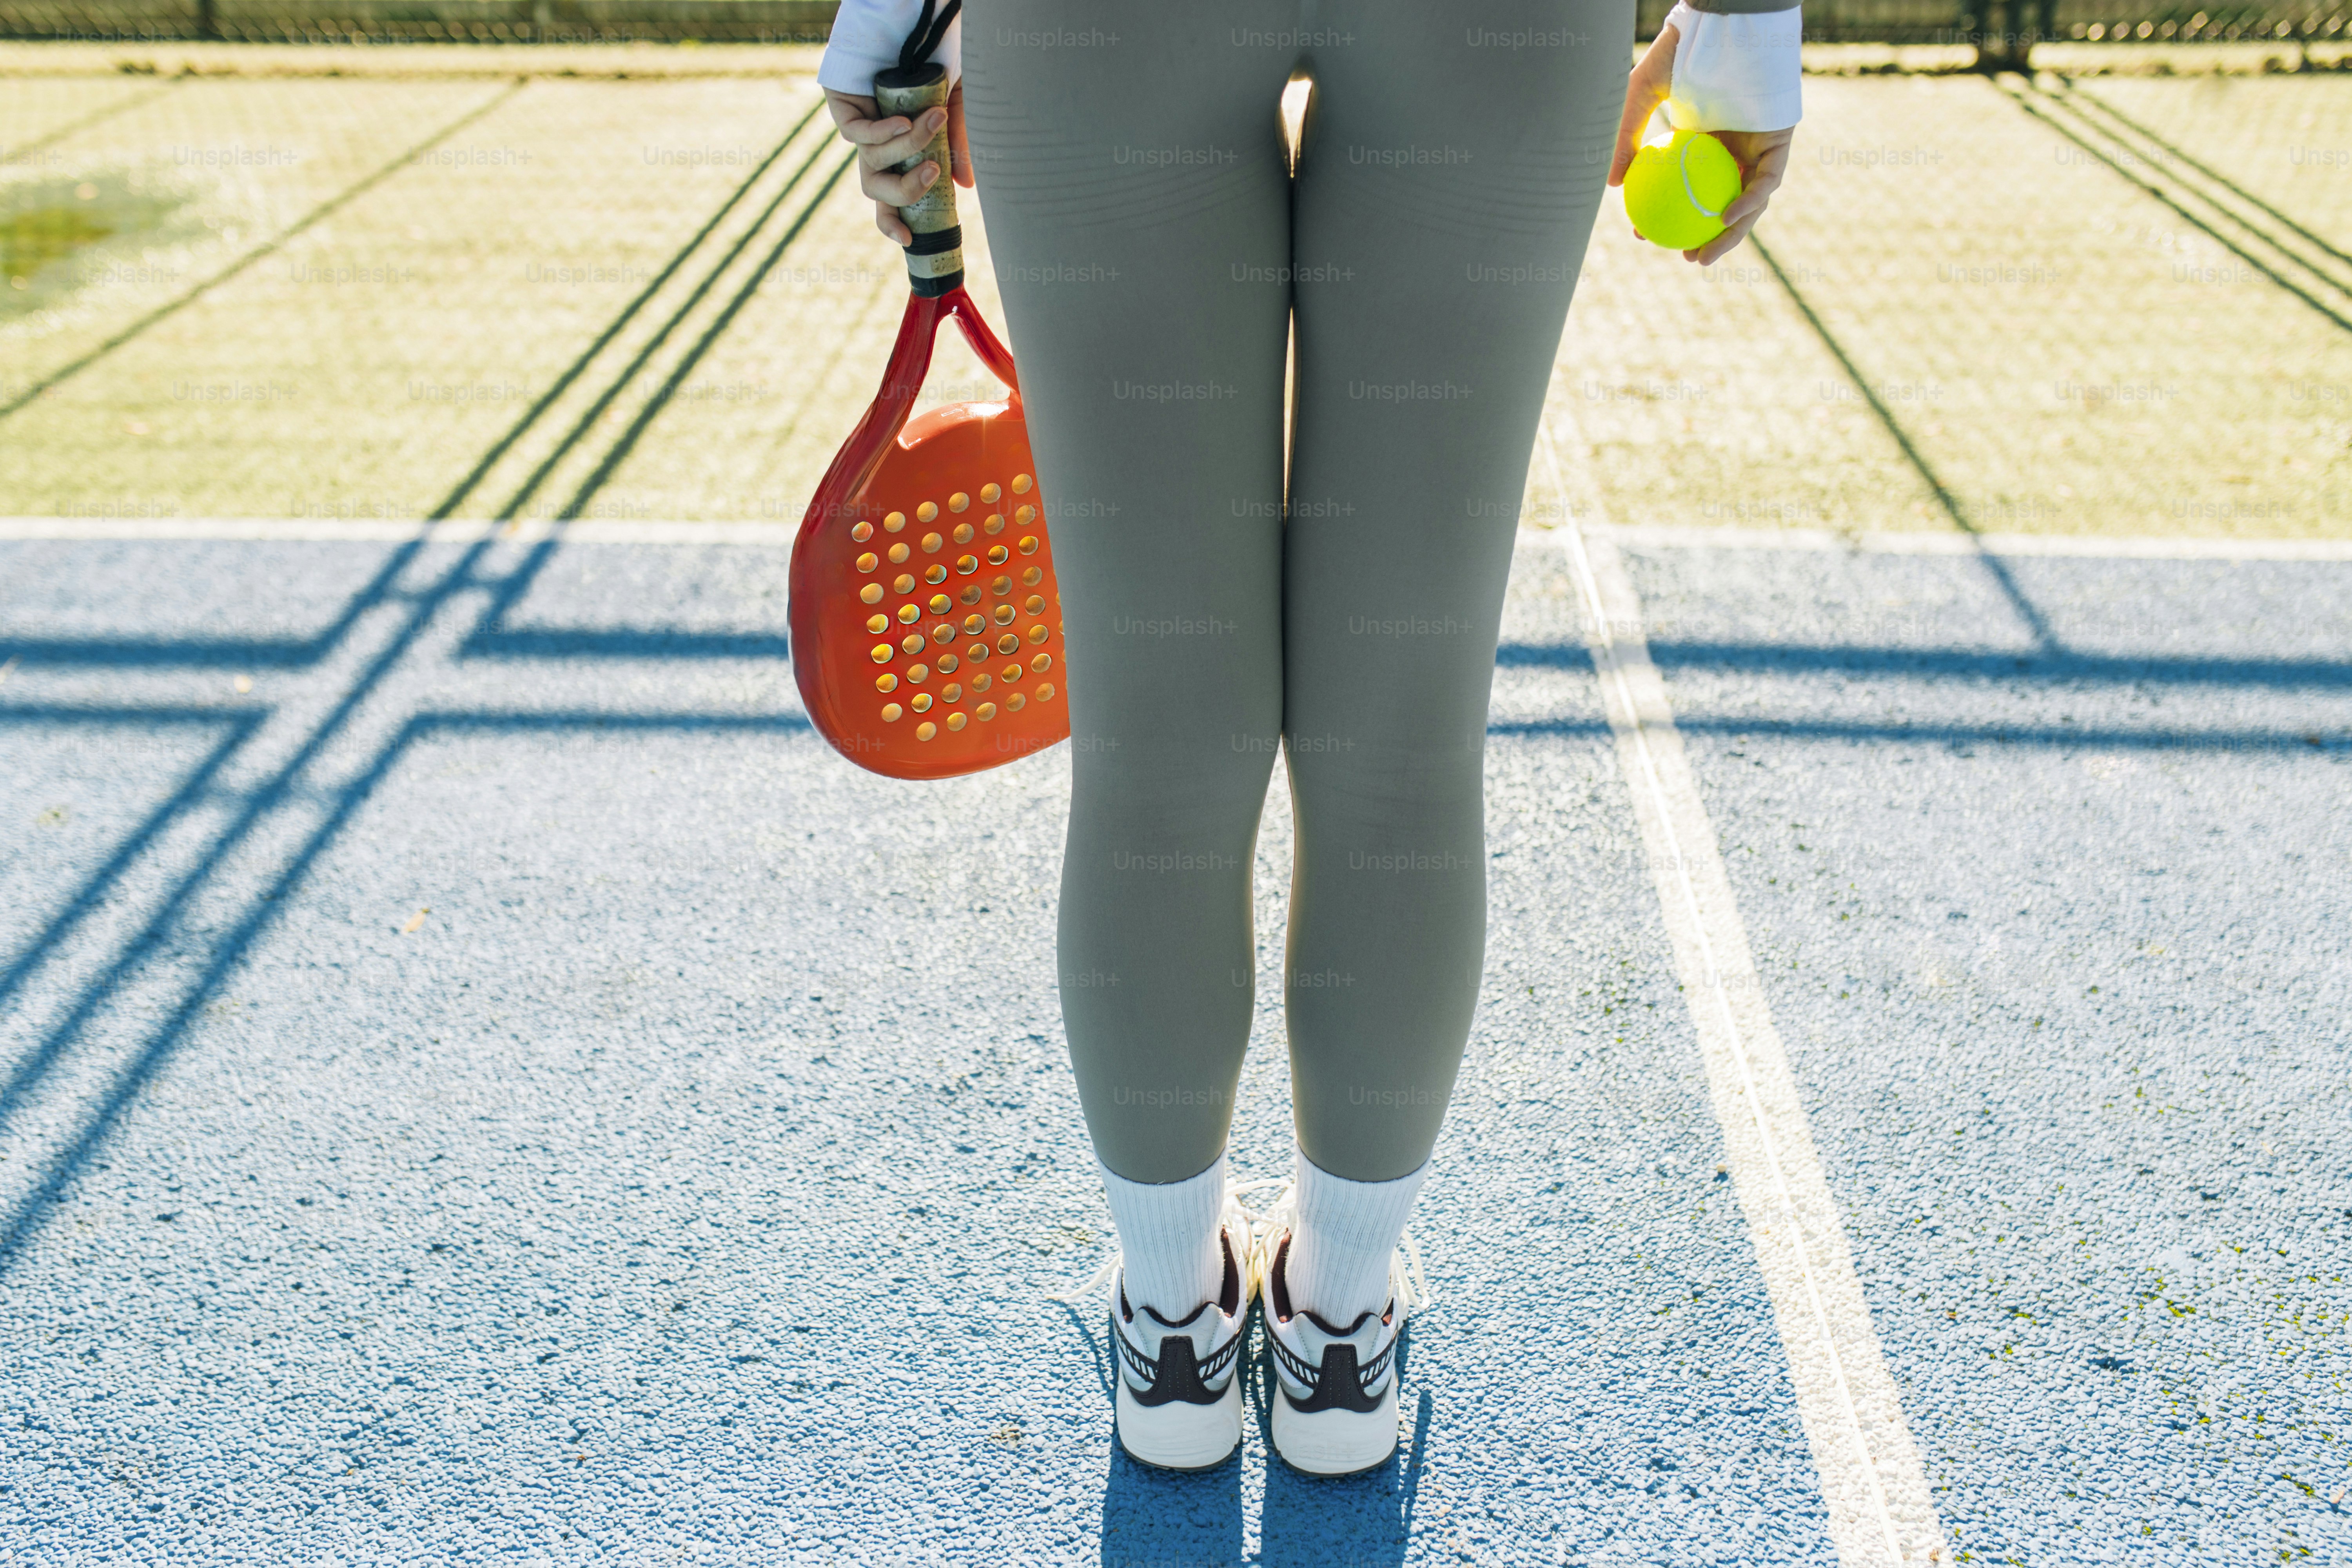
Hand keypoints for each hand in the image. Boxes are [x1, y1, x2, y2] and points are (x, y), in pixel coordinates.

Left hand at [825, 82, 973, 245]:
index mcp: (897, 159)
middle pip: (877, 190)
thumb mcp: (952, 112)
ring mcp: (858, 132)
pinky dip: (884, 132)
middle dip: (907, 188)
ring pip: (874, 161)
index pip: (887, 202)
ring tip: (930, 123)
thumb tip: (967, 188)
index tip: (910, 238)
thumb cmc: (932, 73)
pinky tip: (903, 121)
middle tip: (934, 170)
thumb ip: (956, 147)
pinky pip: (859, 134)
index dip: (893, 224)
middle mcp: (874, 150)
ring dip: (906, 147)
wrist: (908, 30)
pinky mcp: (844, 111)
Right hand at [1608, 26, 1794, 266]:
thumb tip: (1612, 186)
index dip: (1672, 218)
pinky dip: (1749, 202)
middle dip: (1708, 239)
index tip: (1648, 236)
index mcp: (1703, 143)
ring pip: (1749, 201)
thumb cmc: (1681, 54)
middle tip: (1686, 259)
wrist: (1721, 27)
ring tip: (1704, 254)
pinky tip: (1726, 218)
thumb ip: (1627, 140)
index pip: (1690, 191)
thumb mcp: (1641, 98)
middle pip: (1722, 204)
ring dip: (1730, 233)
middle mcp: (1733, 148)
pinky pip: (1768, 179)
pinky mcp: (1780, 139)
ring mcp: (1757, 145)